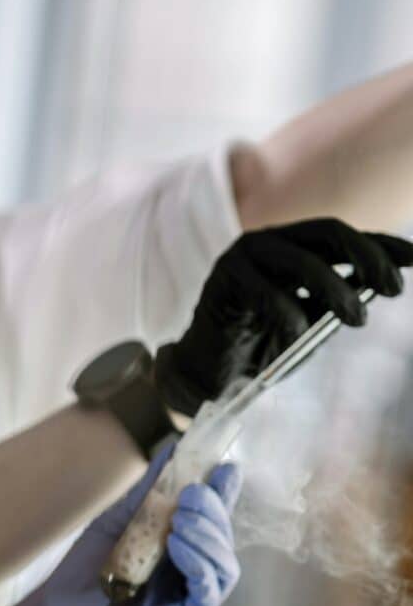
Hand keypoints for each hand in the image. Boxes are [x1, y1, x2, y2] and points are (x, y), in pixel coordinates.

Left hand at [0, 445, 241, 605]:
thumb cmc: (86, 572)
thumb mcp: (116, 521)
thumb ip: (146, 492)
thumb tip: (170, 450)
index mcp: (178, 548)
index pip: (211, 519)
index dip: (224, 494)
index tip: (227, 467)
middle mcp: (190, 574)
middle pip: (223, 540)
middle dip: (213, 512)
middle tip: (193, 493)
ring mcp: (189, 601)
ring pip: (223, 566)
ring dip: (208, 536)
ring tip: (183, 518)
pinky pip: (206, 594)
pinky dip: (199, 565)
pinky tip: (179, 546)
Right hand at [156, 218, 412, 415]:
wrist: (212, 373)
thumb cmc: (262, 346)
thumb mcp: (311, 320)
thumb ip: (336, 300)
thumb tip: (378, 285)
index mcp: (290, 248)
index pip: (342, 237)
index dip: (382, 245)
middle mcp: (267, 242)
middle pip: (328, 232)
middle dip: (367, 257)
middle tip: (394, 288)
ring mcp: (242, 257)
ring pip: (302, 261)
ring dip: (337, 290)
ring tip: (357, 319)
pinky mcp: (223, 279)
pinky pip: (269, 294)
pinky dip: (290, 316)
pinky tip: (297, 335)